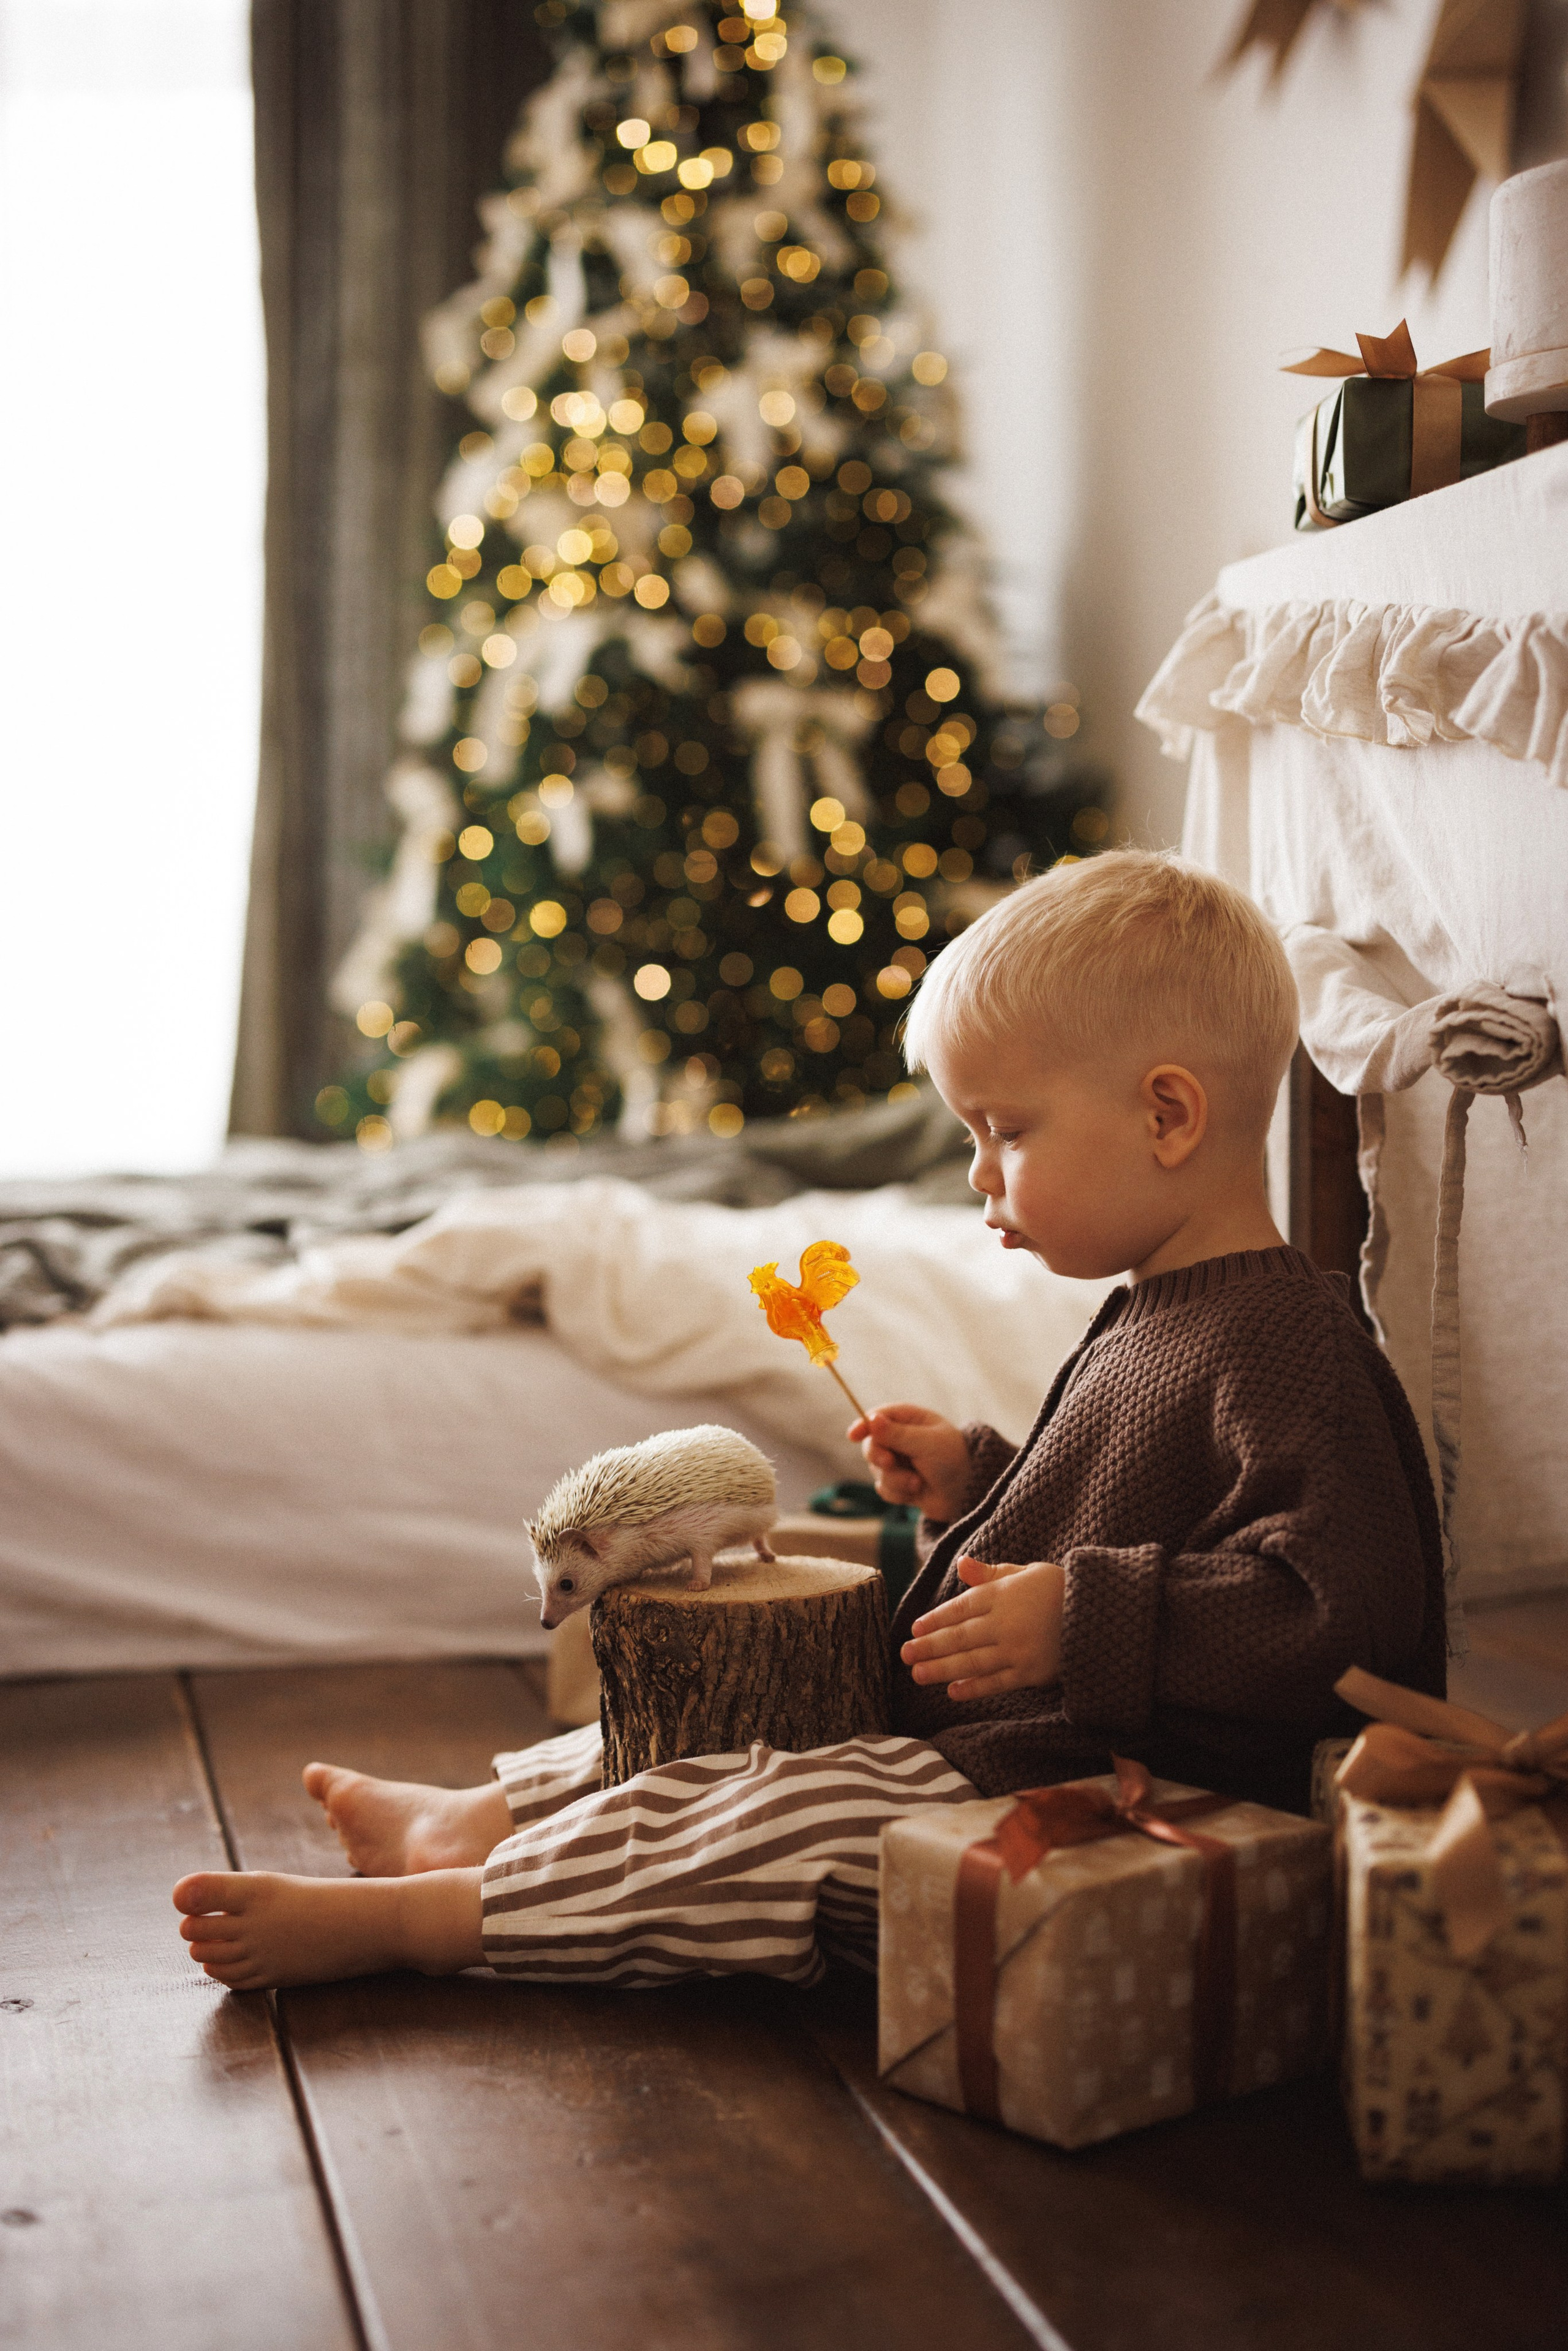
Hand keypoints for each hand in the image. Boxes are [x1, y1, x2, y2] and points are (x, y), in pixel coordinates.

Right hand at [846, 1404, 971, 1521]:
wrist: (969, 1494)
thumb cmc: (953, 1460)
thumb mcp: (927, 1443)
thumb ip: (898, 1434)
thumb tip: (871, 1420)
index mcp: (910, 1419)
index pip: (878, 1417)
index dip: (863, 1425)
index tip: (853, 1435)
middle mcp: (901, 1439)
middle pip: (871, 1445)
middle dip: (880, 1457)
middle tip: (890, 1462)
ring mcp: (899, 1462)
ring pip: (877, 1471)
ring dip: (895, 1479)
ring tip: (917, 1483)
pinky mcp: (899, 1484)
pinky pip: (884, 1489)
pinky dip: (898, 1492)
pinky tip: (916, 1492)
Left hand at [900, 1556, 1064, 1700]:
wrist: (1104, 1614)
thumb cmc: (1062, 1589)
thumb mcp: (1027, 1572)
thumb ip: (991, 1573)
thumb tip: (961, 1564)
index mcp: (1004, 1594)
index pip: (960, 1608)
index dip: (935, 1620)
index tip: (915, 1629)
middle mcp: (1006, 1623)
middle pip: (959, 1637)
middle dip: (929, 1647)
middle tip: (904, 1654)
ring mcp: (1018, 1650)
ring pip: (972, 1662)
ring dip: (942, 1668)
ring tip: (918, 1674)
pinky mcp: (1033, 1673)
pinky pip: (997, 1683)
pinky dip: (974, 1688)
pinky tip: (953, 1692)